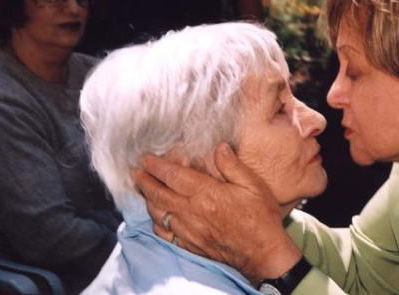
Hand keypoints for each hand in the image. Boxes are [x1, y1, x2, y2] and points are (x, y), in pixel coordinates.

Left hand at [134, 143, 301, 283]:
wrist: (262, 253)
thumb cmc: (260, 218)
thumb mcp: (253, 185)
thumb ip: (232, 165)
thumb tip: (219, 147)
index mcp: (206, 194)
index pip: (173, 176)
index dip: (156, 166)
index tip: (145, 158)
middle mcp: (192, 212)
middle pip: (159, 194)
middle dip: (145, 181)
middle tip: (136, 171)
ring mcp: (188, 230)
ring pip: (158, 213)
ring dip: (147, 200)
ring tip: (143, 190)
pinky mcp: (190, 244)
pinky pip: (164, 234)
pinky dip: (156, 223)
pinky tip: (157, 216)